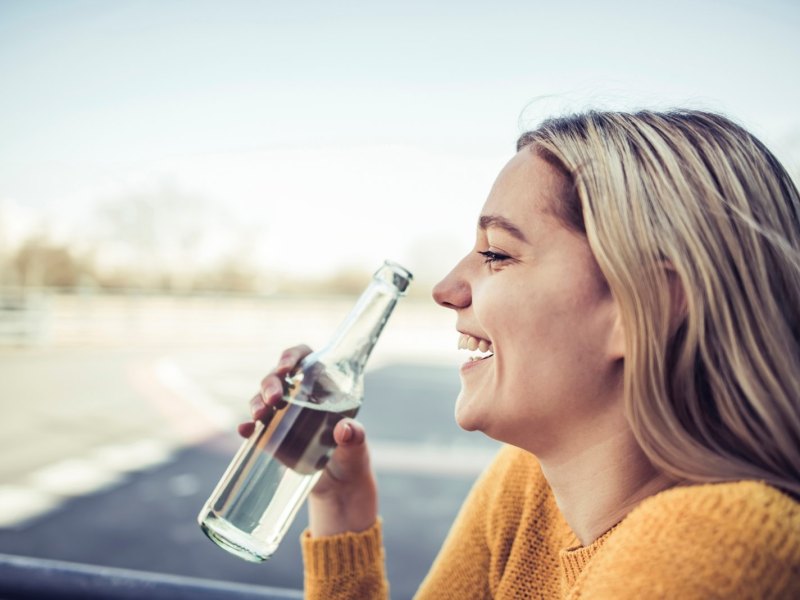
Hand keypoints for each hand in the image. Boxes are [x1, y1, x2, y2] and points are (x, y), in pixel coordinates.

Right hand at [240, 345, 377, 536]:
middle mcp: (301, 397)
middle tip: (273, 399)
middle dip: (270, 382)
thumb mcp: (357, 450)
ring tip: (258, 416)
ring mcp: (284, 416)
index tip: (286, 367)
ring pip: (264, 398)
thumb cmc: (352, 461)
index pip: (305, 359)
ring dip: (256, 401)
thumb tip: (346, 429)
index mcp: (324, 388)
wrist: (339, 491)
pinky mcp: (272, 437)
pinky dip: (246, 426)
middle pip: (279, 377)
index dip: (293, 356)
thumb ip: (355, 439)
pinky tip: (244, 430)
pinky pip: (254, 426)